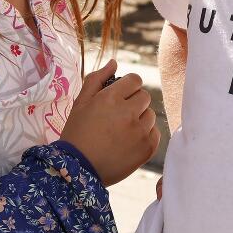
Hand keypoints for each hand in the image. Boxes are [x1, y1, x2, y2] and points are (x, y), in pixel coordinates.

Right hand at [59, 61, 159, 185]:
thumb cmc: (77, 133)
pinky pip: (155, 133)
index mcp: (110, 98)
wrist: (77, 169)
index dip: (129, 87)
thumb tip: (114, 63)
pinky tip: (129, 142)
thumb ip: (97, 79)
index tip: (121, 96)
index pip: (135, 80)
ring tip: (122, 132)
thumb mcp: (80, 103)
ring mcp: (139, 131)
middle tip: (118, 116)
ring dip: (140, 119)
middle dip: (134, 103)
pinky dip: (145, 136)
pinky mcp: (147, 148)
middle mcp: (128, 112)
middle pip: (145, 97)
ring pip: (151, 115)